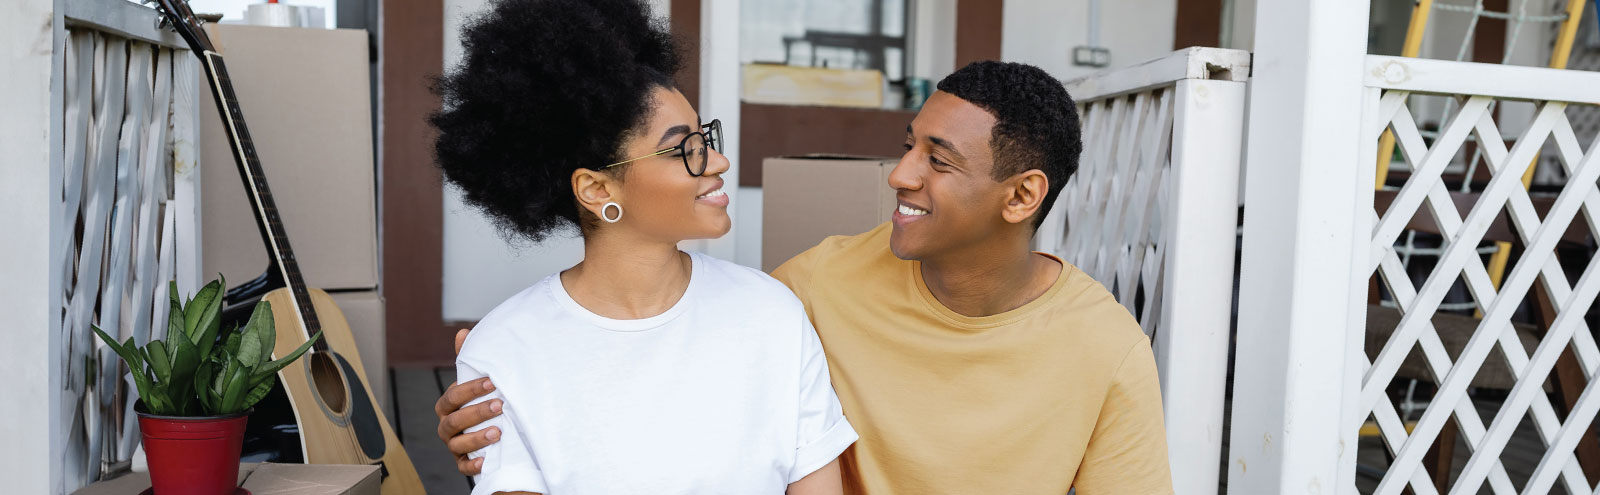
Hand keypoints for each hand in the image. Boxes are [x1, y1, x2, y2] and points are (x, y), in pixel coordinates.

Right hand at [436, 328, 503, 475]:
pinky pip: (463, 467)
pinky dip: (472, 465)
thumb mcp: (476, 382)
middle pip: (455, 420)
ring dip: (477, 438)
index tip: (492, 382)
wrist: (491, 431)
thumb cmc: (481, 402)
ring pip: (458, 444)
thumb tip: (463, 332)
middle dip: (476, 412)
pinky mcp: (463, 463)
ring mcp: (454, 445)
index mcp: (448, 405)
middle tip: (499, 405)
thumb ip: (468, 360)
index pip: (453, 396)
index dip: (470, 389)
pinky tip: (485, 461)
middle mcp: (447, 425)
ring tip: (499, 431)